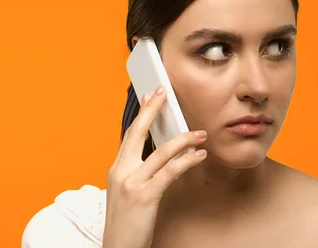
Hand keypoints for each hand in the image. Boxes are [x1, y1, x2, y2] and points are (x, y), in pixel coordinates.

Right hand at [102, 85, 207, 247]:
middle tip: (163, 93)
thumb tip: (160, 159)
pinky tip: (199, 155)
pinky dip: (187, 160)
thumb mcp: (127, 193)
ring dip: (183, 139)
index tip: (149, 98)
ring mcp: (131, 183)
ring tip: (200, 133)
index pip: (129, 135)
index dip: (141, 115)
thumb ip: (140, 173)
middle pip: (137, 133)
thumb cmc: (126, 224)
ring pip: (160, 152)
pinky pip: (170, 172)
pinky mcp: (144, 196)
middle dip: (151, 110)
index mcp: (116, 170)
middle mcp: (121, 172)